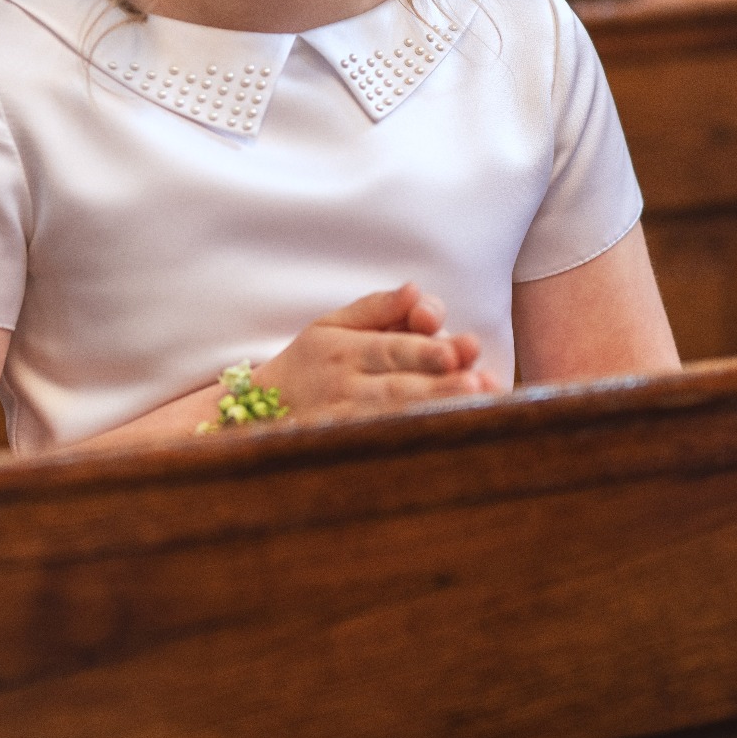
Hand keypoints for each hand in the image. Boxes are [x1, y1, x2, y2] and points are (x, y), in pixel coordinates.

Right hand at [253, 284, 498, 421]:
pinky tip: (446, 439)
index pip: (389, 349)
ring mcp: (347, 422)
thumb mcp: (331, 324)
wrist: (260, 409)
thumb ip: (377, 308)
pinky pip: (382, 444)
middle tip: (476, 383)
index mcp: (345, 349)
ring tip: (472, 406)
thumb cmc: (309, 362)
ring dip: (434, 412)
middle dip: (439, 385)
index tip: (455, 352)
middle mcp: (347, 386)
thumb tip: (415, 289)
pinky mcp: (347, 448)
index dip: (421, 351)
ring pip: (394, 419)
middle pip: (398, 386)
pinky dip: (413, 442)